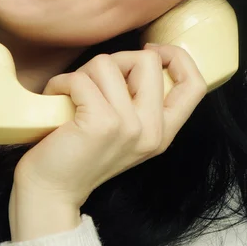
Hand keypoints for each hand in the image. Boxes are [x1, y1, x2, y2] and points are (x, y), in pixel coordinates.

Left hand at [12, 44, 206, 208]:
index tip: (149, 52)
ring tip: (70, 96)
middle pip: (149, 60)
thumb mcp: (125, 132)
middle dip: (114, 60)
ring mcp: (130, 127)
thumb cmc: (81, 154)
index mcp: (163, 132)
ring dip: (81, 73)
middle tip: (93, 83)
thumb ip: (140, 101)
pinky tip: (57, 99)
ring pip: (108, 63)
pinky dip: (61, 83)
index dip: (176, 57)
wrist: (51, 193)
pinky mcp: (102, 123)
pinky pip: (80, 79)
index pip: (195, 84)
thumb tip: (141, 56)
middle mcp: (153, 131)